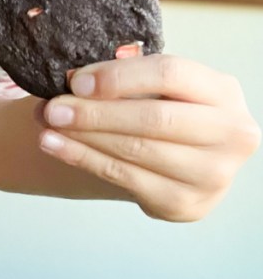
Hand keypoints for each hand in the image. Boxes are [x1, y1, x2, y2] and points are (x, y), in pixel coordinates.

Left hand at [38, 54, 260, 220]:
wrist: (184, 159)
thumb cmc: (165, 111)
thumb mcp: (157, 87)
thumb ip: (124, 78)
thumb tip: (73, 82)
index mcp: (223, 92)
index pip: (171, 74)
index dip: (119, 77)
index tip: (76, 81)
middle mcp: (231, 134)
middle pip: (154, 118)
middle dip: (95, 112)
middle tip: (53, 107)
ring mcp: (213, 174)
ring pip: (136, 150)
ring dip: (83, 137)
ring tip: (46, 124)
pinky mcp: (185, 204)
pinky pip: (124, 177)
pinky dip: (83, 158)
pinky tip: (55, 145)